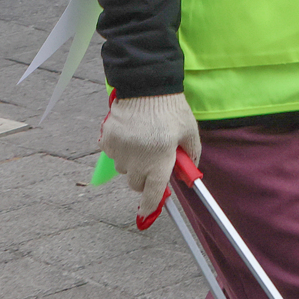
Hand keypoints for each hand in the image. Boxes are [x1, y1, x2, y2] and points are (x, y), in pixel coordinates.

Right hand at [100, 92, 198, 227]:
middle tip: (153, 161)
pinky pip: (113, 153)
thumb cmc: (171, 109)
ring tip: (143, 140)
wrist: (146, 86)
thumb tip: (189, 172)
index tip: (147, 212)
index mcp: (159, 161)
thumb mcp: (189, 131)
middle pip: (136, 183)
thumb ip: (191, 154)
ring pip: (124, 168)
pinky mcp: (107, 141)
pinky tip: (131, 133)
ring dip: (132, 162)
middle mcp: (137, 161)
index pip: (154, 193)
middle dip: (144, 178)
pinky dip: (121, 148)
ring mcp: (119, 152)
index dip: (151, 205)